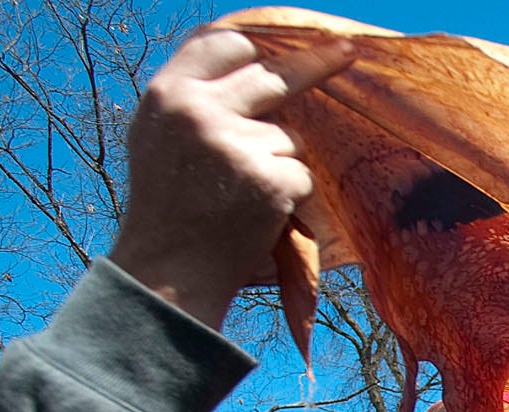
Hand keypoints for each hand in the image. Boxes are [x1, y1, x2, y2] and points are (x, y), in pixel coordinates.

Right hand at [107, 28, 355, 330]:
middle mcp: (199, 110)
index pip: (221, 45)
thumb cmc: (168, 209)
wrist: (169, 270)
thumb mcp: (161, 138)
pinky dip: (290, 196)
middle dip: (315, 64)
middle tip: (348, 51)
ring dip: (280, 163)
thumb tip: (247, 67)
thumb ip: (195, 101)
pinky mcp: (267, 176)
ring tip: (242, 197)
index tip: (284, 43)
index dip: (254, 49)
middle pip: (271, 76)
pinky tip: (258, 214)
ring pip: (288, 137)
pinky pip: (301, 174)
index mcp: (167, 94)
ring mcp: (235, 142)